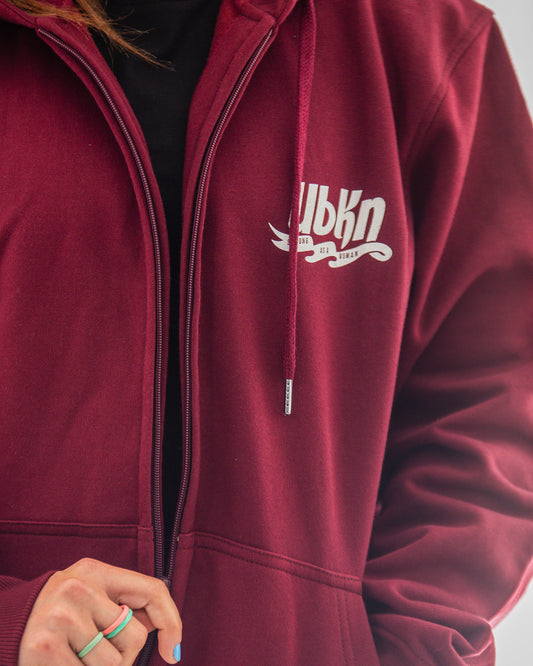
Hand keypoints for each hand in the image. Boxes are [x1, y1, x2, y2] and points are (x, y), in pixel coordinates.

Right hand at [18, 558, 181, 664]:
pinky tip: (64, 663)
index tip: (172, 653)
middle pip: (134, 637)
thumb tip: (165, 632)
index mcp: (96, 571)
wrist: (10, 623)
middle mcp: (78, 588)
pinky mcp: (44, 647)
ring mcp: (60, 616)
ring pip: (114, 664)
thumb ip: (126, 605)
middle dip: (124, 655)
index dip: (171, 622)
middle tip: (97, 650)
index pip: (152, 590)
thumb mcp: (94, 596)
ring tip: (78, 655)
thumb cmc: (63, 613)